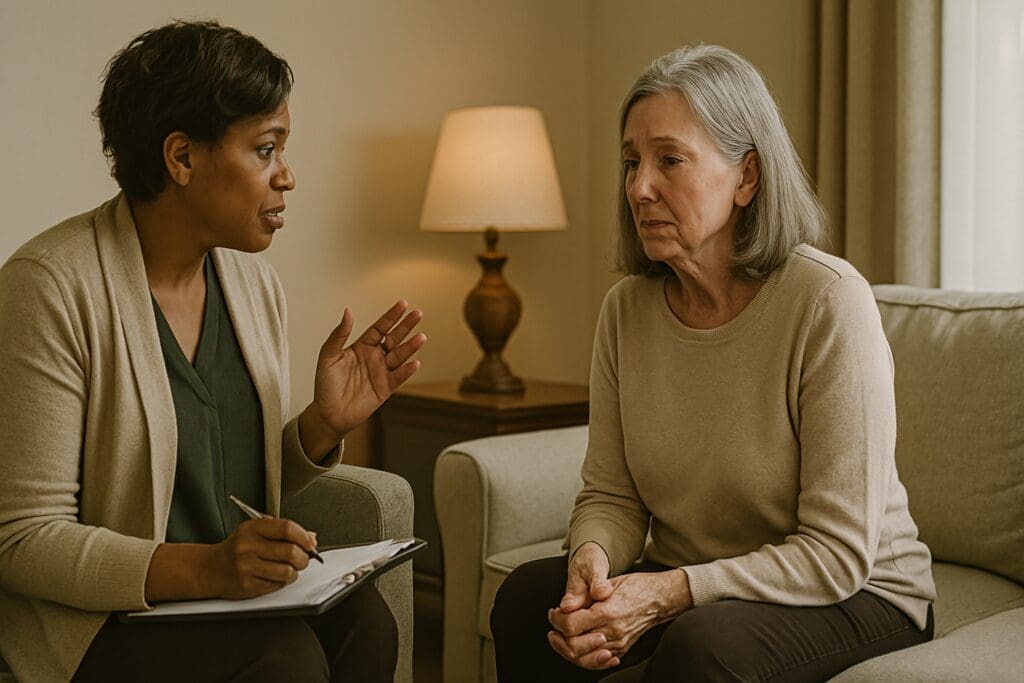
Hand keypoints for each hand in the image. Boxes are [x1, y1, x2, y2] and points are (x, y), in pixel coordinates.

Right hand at [204, 518, 317, 599]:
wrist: (209, 568)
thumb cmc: (236, 548)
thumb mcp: (255, 531)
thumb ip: (283, 532)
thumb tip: (311, 538)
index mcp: (252, 528)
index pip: (287, 528)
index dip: (304, 537)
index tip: (310, 543)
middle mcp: (248, 546)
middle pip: (290, 552)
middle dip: (303, 558)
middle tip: (303, 559)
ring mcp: (247, 567)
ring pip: (287, 571)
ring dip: (294, 572)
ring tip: (289, 569)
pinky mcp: (247, 585)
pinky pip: (277, 585)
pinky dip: (282, 582)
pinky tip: (274, 576)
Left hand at [299, 301, 425, 458]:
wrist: (328, 413)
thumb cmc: (325, 385)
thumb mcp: (328, 356)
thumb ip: (339, 334)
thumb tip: (347, 312)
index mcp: (361, 347)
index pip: (380, 328)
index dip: (391, 317)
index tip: (403, 304)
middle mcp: (374, 357)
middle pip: (394, 338)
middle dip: (406, 326)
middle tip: (418, 314)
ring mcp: (381, 372)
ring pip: (399, 356)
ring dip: (410, 347)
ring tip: (421, 337)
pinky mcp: (385, 388)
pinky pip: (398, 377)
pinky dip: (407, 370)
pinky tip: (414, 362)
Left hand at [548, 565, 692, 670]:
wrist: (660, 598)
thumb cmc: (635, 586)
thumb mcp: (608, 583)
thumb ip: (587, 596)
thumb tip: (565, 607)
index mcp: (607, 612)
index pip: (571, 625)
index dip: (557, 620)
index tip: (554, 612)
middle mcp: (612, 631)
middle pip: (574, 647)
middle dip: (558, 638)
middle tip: (553, 627)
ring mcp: (618, 643)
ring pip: (584, 659)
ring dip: (567, 650)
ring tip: (560, 638)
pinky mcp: (622, 649)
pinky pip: (598, 662)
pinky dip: (584, 658)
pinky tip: (578, 649)